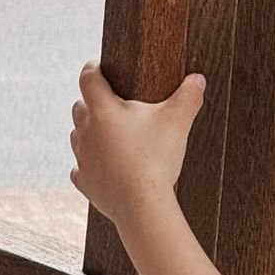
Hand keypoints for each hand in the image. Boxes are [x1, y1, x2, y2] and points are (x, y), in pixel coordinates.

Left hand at [69, 61, 205, 224]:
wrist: (143, 206)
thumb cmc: (156, 160)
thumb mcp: (177, 123)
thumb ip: (188, 97)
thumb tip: (197, 79)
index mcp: (103, 110)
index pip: (88, 76)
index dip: (94, 67)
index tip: (101, 67)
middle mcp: (86, 130)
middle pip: (80, 106)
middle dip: (93, 103)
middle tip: (113, 107)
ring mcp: (82, 157)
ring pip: (77, 136)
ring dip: (90, 134)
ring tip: (111, 139)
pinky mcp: (85, 182)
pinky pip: (80, 170)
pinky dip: (90, 167)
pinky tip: (103, 169)